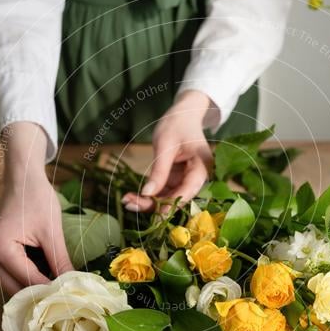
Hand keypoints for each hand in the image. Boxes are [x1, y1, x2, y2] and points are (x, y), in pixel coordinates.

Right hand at [0, 122, 71, 294]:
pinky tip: (48, 279)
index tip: (71, 300)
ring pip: (13, 284)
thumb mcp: (52, 233)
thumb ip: (60, 262)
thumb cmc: (37, 198)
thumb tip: (73, 286)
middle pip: (16, 288)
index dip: (51, 291)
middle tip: (66, 300)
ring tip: (60, 291)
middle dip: (41, 294)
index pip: (28, 281)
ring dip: (35, 287)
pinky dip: (29, 277)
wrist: (22, 178)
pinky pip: (12, 273)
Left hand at [123, 90, 214, 211]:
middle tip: (130, 205)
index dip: (173, 203)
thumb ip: (159, 171)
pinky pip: (163, 192)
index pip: (188, 190)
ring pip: (168, 198)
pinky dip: (149, 195)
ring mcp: (187, 180)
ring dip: (148, 202)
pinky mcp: (177, 180)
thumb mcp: (165, 146)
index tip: (157, 215)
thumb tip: (147, 193)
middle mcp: (197, 177)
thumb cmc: (176, 124)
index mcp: (202, 167)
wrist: (182, 115)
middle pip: (177, 197)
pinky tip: (132, 196)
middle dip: (155, 204)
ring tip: (127, 201)